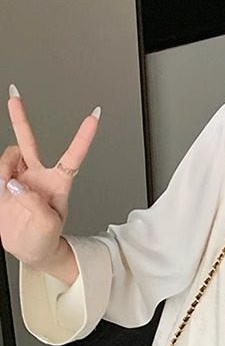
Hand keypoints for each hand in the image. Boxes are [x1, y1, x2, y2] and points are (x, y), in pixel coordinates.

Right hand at [0, 88, 99, 267]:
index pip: (73, 156)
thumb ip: (31, 203)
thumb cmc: (45, 239)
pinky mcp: (5, 186)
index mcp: (59, 183)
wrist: (30, 251)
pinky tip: (2, 187)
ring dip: (5, 165)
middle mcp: (39, 176)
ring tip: (7, 186)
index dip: (83, 136)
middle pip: (30, 142)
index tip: (94, 116)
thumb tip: (13, 183)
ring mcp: (21, 179)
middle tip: (13, 95)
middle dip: (19, 118)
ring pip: (9, 156)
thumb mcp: (45, 226)